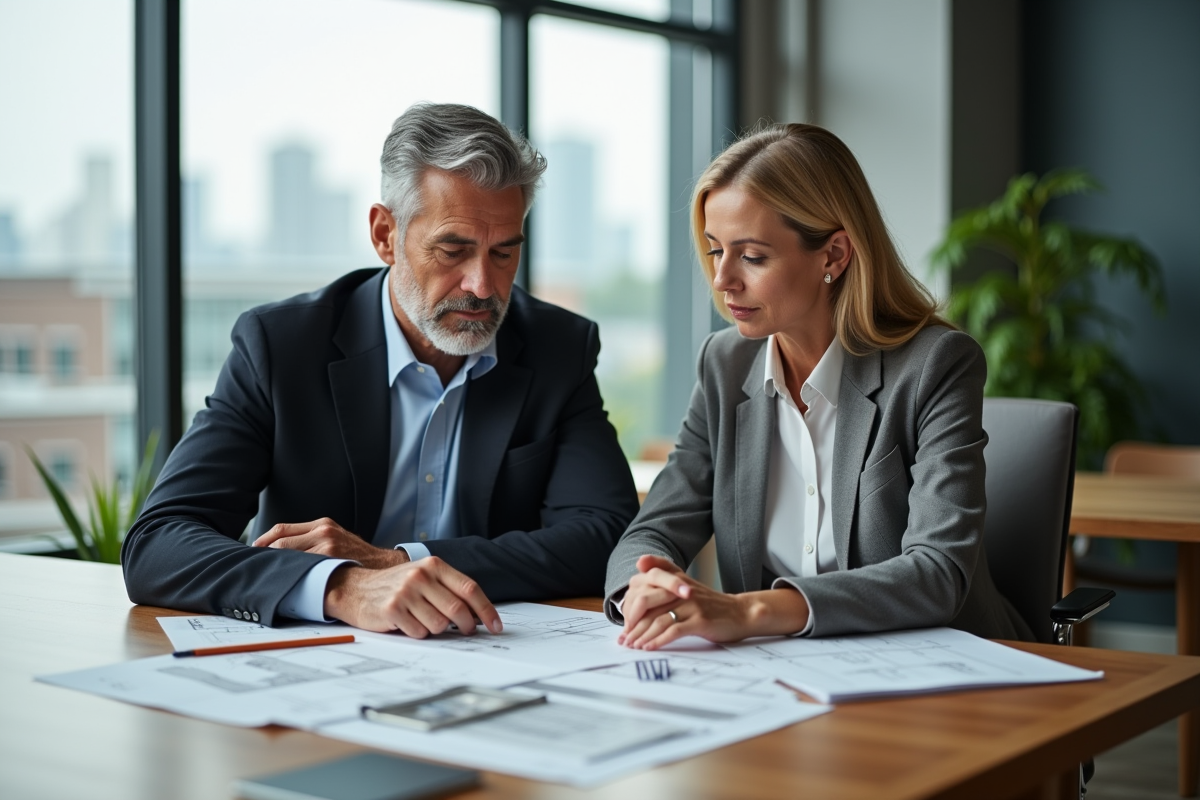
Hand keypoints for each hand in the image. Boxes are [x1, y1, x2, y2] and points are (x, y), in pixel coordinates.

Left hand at [252, 518, 408, 568]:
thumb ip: (315, 540)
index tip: (253, 551)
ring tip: (262, 573)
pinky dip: (287, 572)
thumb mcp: (338, 538)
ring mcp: (327, 545)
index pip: (282, 529)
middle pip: (280, 540)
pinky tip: (281, 580)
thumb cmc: (359, 556)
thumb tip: (283, 550)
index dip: (263, 540)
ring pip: (287, 554)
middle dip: (263, 553)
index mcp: (323, 524)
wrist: (385, 566)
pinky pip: (301, 566)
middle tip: (252, 565)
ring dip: (273, 564)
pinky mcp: (331, 560)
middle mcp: (323, 531)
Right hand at [323, 558, 501, 637]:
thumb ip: (449, 590)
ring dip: (437, 629)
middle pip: (458, 609)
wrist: (356, 588)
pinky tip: (408, 623)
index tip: (496, 625)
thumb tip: (479, 615)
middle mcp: (420, 576)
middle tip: (468, 631)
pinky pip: (419, 632)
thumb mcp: (424, 577)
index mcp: (434, 565)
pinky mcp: (393, 609)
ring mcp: (406, 592)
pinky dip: (418, 633)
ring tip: (424, 620)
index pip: (470, 588)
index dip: (487, 610)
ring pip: (440, 624)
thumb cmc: (397, 586)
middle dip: (468, 626)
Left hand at [619, 554, 809, 649]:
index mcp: (676, 581)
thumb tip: (639, 559)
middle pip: (648, 608)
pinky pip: (674, 631)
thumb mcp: (686, 583)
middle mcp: (682, 591)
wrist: (740, 613)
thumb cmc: (710, 603)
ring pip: (659, 620)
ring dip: (642, 636)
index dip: (631, 611)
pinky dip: (658, 641)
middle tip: (624, 641)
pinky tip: (649, 648)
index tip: (624, 628)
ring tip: (633, 647)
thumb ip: (664, 569)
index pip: (646, 594)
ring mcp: (692, 605)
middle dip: (634, 627)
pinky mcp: (700, 621)